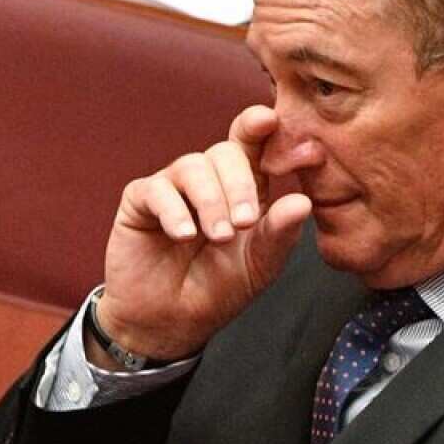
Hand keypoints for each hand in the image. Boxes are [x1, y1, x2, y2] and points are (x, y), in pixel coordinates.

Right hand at [93, 106, 311, 361]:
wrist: (172, 322)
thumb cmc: (219, 289)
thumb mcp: (259, 266)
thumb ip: (280, 234)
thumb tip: (303, 202)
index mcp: (243, 187)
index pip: (252, 144)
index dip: (258, 126)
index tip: (268, 120)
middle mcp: (209, 180)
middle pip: (226, 152)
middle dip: (240, 185)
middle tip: (245, 223)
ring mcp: (173, 187)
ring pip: (193, 166)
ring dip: (210, 201)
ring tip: (219, 237)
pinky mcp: (140, 201)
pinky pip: (157, 190)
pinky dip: (174, 211)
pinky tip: (184, 236)